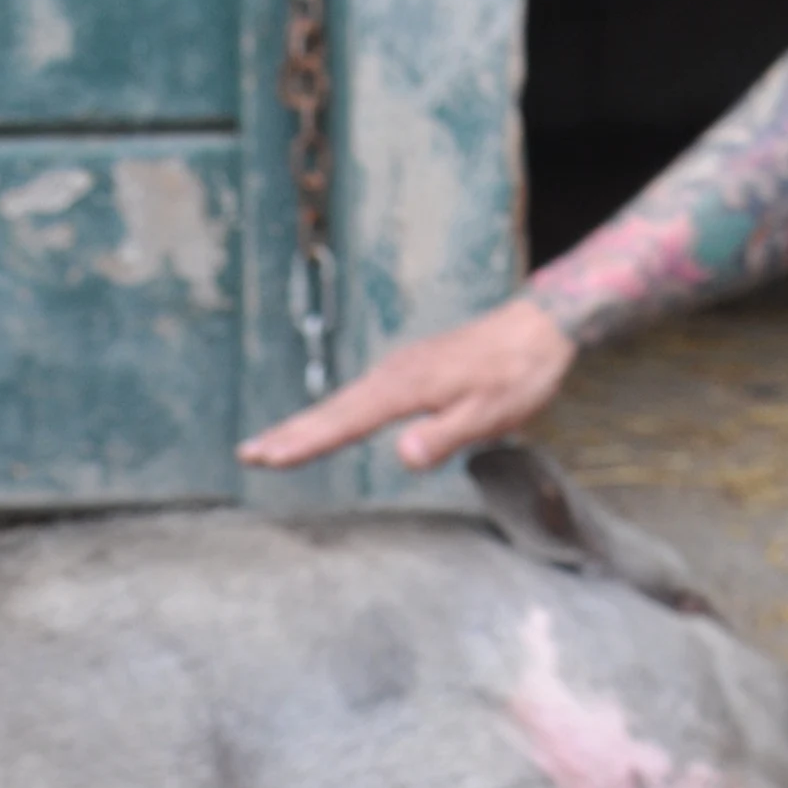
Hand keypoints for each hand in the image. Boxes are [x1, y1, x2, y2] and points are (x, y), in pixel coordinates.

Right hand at [238, 294, 578, 472]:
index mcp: (407, 388)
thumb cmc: (518, 374)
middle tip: (248, 455)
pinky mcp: (405, 373)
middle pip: (332, 411)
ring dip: (303, 426)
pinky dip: (330, 415)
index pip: (347, 422)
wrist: (539, 329)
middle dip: (289, 434)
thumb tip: (406, 456)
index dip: (308, 443)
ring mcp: (397, 371)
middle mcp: (393, 375)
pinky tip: (319, 428)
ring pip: (341, 404)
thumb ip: (447, 435)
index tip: (272, 458)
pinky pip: (358, 398)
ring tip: (268, 447)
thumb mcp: (491, 413)